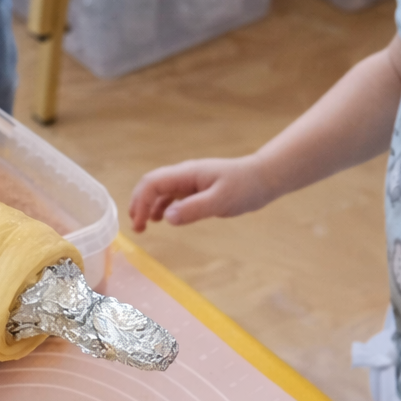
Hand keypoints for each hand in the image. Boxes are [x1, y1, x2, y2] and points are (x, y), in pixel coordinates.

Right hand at [128, 156, 274, 232]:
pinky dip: (162, 207)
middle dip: (138, 204)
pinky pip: (172, 197)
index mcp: (187, 173)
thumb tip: (166, 217)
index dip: (140, 202)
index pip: (153, 183)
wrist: (263, 178)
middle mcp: (184, 175)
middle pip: (151, 185)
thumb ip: (194, 209)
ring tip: (143, 227)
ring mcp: (190, 182)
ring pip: (160, 191)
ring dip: (148, 206)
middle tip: (136, 227)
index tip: (139, 223)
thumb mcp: (221, 200)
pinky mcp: (196, 190)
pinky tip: (161, 220)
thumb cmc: (245, 187)